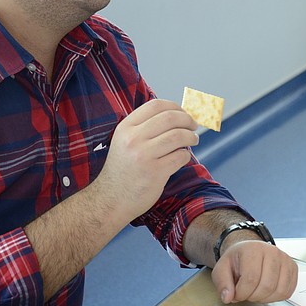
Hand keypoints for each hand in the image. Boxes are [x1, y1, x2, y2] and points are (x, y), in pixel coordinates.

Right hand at [95, 99, 198, 221]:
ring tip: (193, 140)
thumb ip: (144, 127)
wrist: (110, 200)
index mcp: (125, 128)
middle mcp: (133, 139)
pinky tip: (182, 157)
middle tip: (194, 125)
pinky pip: (180, 156)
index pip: (155, 105)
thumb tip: (177, 114)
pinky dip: (186, 155)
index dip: (175, 106)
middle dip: (188, 119)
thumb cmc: (123, 169)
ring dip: (191, 136)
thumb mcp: (124, 142)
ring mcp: (144, 156)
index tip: (184, 113)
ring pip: (179, 136)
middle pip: (170, 118)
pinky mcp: (155, 172)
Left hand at [211, 241, 297, 303]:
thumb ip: (222, 283)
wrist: (250, 251)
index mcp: (253, 249)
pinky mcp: (293, 268)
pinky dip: (276, 297)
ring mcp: (285, 259)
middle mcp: (272, 251)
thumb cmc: (237, 261)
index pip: (251, 278)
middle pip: (267, 286)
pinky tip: (266, 292)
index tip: (236, 294)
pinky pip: (288, 291)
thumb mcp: (222, 269)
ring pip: (279, 290)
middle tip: (246, 294)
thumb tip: (228, 297)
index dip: (242, 293)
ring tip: (256, 292)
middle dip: (253, 297)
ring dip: (265, 299)